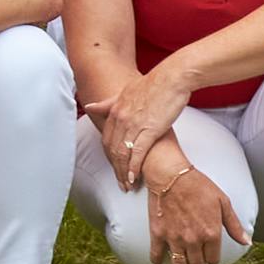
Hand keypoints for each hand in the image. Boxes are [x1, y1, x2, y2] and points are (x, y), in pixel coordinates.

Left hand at [86, 66, 194, 190]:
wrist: (173, 78)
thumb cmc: (154, 84)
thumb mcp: (126, 92)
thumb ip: (108, 103)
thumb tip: (90, 107)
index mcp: (114, 110)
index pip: (106, 139)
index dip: (109, 156)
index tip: (113, 168)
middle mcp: (120, 118)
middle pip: (112, 149)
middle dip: (115, 169)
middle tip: (120, 184)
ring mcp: (133, 124)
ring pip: (123, 153)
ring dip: (123, 172)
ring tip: (126, 186)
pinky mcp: (149, 129)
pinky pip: (137, 153)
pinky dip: (134, 167)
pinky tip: (135, 178)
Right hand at [144, 160, 248, 263]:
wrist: (171, 175)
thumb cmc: (199, 186)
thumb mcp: (223, 202)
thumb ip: (234, 226)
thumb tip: (247, 242)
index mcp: (211, 233)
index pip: (213, 260)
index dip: (212, 259)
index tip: (210, 256)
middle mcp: (193, 240)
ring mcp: (174, 238)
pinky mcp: (158, 233)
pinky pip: (156, 254)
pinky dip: (157, 261)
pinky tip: (158, 263)